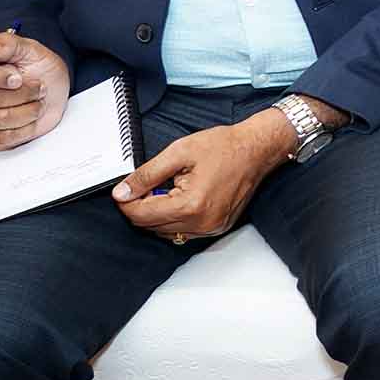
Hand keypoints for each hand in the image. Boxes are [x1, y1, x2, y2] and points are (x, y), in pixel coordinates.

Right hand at [0, 31, 70, 151]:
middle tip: (39, 87)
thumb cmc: (38, 68)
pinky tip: (31, 116)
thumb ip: (10, 44)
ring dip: (26, 111)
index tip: (18, 78)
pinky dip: (23, 128)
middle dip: (21, 94)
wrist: (52, 89)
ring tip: (38, 101)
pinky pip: (0, 139)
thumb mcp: (31, 49)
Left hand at [113, 112, 293, 241]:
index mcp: (191, 204)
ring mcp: (212, 228)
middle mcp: (202, 222)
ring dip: (158, 214)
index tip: (125, 189)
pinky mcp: (217, 227)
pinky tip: (182, 198)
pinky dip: (175, 218)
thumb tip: (122, 193)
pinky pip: (184, 231)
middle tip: (149, 184)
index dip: (127, 201)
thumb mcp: (179, 152)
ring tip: (169, 188)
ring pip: (165, 232)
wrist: (257, 148)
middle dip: (142, 206)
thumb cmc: (225, 146)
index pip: (141, 215)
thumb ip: (146, 175)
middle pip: (150, 226)